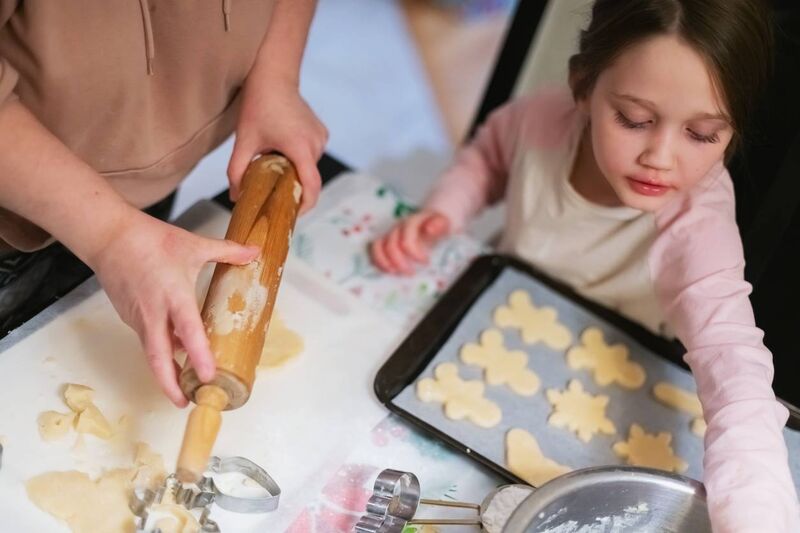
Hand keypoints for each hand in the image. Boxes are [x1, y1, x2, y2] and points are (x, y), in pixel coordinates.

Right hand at [90, 209, 258, 406]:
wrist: (108, 236)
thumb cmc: (151, 240)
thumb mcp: (193, 245)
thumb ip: (227, 251)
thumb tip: (255, 251)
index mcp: (173, 295)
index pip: (188, 331)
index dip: (197, 355)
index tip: (208, 375)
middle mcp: (153, 313)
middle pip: (158, 358)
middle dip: (171, 385)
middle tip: (187, 403)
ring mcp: (138, 318)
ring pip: (152, 352)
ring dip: (166, 372)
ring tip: (185, 387)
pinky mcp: (130, 317)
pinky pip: (149, 339)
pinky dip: (161, 350)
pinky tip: (176, 352)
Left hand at [228, 76, 327, 214]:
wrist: (274, 76)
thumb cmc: (259, 106)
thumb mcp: (244, 141)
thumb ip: (238, 172)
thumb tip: (235, 197)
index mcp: (300, 148)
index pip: (312, 187)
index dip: (305, 206)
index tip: (293, 215)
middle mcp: (316, 144)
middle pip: (309, 178)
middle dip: (294, 188)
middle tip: (275, 194)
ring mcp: (321, 138)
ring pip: (310, 167)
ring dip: (296, 172)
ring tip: (276, 166)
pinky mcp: (322, 133)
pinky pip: (312, 155)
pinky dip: (300, 159)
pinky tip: (283, 150)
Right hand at [370, 210, 450, 275]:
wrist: (431, 219)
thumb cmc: (437, 224)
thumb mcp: (443, 223)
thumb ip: (438, 225)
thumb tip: (429, 230)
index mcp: (411, 223)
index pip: (406, 239)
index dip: (414, 253)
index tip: (425, 262)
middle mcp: (398, 228)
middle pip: (391, 245)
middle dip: (399, 262)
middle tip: (411, 273)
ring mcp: (390, 234)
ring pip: (378, 246)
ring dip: (384, 262)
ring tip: (395, 273)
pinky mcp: (385, 240)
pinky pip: (374, 250)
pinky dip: (378, 261)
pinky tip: (389, 270)